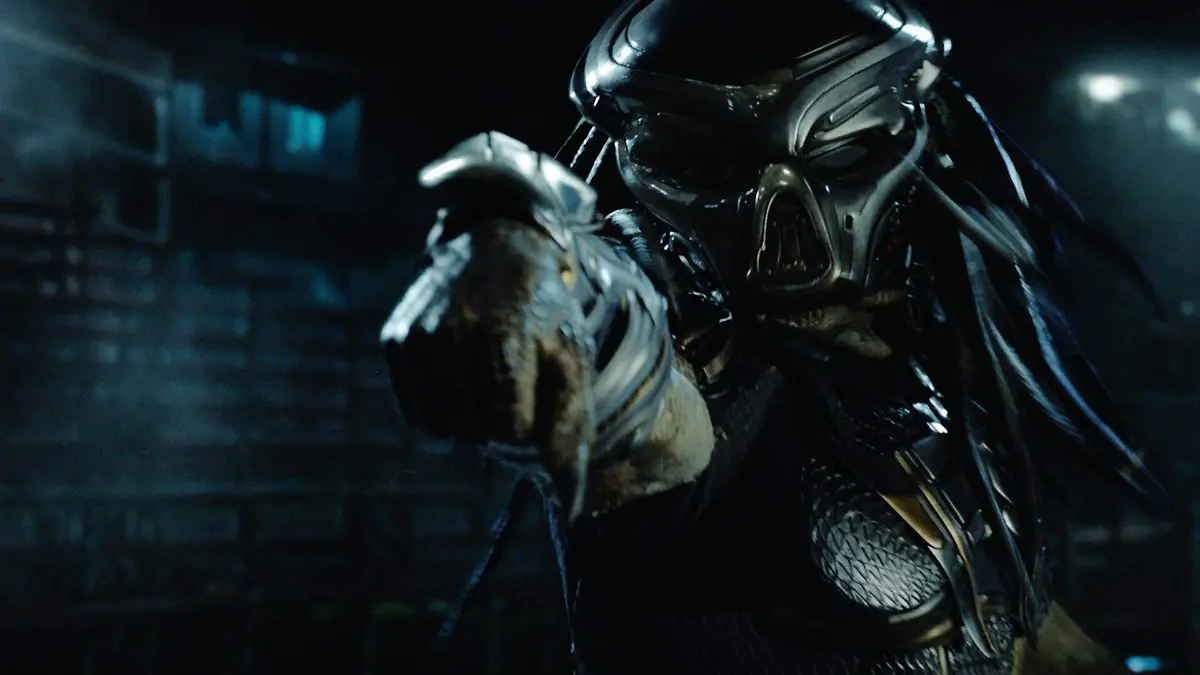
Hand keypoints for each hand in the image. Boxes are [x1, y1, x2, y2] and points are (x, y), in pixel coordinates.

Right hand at [382, 219, 594, 497]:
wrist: (500, 245)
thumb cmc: (546, 314)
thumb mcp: (573, 361)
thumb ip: (572, 435)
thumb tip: (569, 511)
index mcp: (503, 335)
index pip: (510, 429)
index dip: (530, 424)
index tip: (537, 392)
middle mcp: (451, 332)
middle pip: (475, 434)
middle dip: (499, 423)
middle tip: (514, 382)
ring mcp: (416, 336)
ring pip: (441, 430)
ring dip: (470, 420)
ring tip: (488, 376)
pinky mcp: (394, 341)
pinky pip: (417, 414)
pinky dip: (444, 408)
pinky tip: (462, 375)